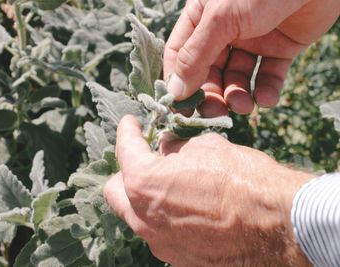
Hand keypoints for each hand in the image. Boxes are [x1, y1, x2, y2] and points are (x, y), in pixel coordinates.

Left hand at [103, 115, 315, 265]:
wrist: (280, 226)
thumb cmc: (244, 181)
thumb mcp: (206, 148)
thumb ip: (176, 147)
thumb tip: (166, 147)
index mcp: (144, 182)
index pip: (124, 149)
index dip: (127, 131)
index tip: (131, 124)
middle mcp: (143, 218)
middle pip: (116, 191)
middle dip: (126, 171)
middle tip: (144, 159)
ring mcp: (159, 243)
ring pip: (137, 215)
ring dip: (145, 197)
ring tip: (169, 184)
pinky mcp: (178, 258)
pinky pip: (160, 233)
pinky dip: (164, 217)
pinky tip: (186, 208)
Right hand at [164, 0, 339, 116]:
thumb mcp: (220, 19)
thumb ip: (194, 56)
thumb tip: (175, 91)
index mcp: (201, 18)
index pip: (179, 55)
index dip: (178, 82)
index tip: (180, 108)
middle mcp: (222, 31)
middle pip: (207, 72)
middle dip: (210, 95)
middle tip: (214, 114)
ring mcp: (251, 40)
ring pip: (236, 78)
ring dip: (237, 96)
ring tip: (244, 107)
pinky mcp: (279, 48)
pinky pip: (267, 76)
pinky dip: (266, 91)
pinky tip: (265, 99)